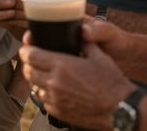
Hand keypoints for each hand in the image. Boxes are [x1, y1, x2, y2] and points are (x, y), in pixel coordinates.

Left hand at [18, 39, 134, 129]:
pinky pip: (43, 101)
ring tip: (42, 74)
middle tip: (33, 59)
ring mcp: (55, 99)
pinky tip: (52, 90)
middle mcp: (54, 82)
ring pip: (33, 87)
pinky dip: (44, 94)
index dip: (25, 49)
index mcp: (61, 65)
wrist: (121, 109)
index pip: (30, 55)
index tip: (27, 46)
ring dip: (35, 79)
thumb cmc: (112, 82)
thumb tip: (79, 35)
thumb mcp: (99, 56)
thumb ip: (84, 43)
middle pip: (28, 71)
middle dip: (28, 63)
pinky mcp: (59, 112)